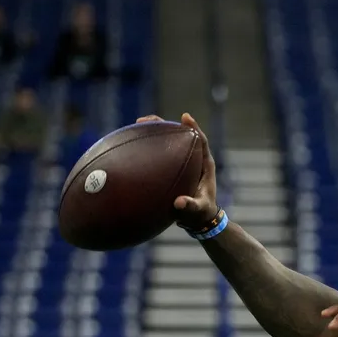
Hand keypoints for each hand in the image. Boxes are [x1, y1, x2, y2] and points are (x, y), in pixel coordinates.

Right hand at [135, 113, 217, 227]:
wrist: (198, 219)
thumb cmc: (200, 213)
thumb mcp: (197, 210)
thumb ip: (190, 206)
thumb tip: (179, 203)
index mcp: (204, 165)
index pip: (201, 141)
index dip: (193, 128)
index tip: (185, 117)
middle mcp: (194, 160)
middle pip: (181, 136)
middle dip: (166, 125)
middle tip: (147, 120)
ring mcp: (183, 163)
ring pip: (170, 142)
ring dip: (155, 132)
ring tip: (137, 124)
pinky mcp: (173, 168)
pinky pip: (161, 154)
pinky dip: (149, 147)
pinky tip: (133, 145)